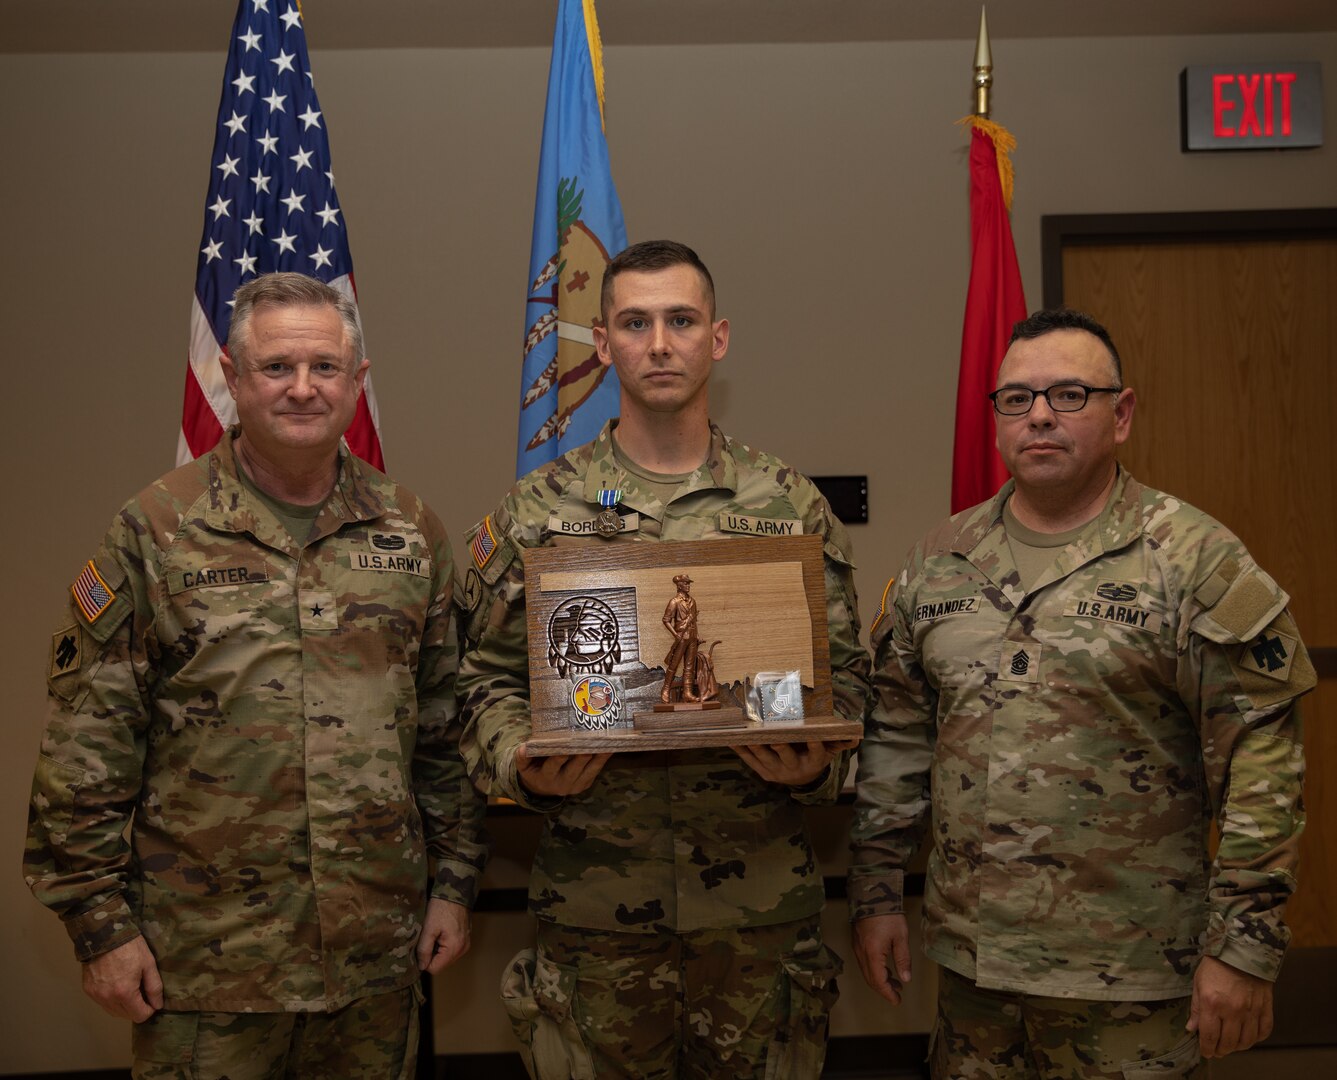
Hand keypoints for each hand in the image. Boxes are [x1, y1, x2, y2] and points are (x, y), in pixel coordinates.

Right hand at [82, 936, 162, 1021]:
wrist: (104, 934)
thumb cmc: (130, 947)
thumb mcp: (148, 964)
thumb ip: (154, 987)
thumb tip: (158, 1006)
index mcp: (125, 992)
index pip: (139, 1016)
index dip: (149, 1010)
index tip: (152, 1000)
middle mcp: (108, 998)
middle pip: (126, 1016)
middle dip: (137, 1008)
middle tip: (142, 993)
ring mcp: (96, 995)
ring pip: (113, 1011)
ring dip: (124, 1006)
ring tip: (131, 990)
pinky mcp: (88, 990)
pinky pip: (103, 1003)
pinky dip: (112, 1000)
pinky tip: (117, 986)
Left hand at [417, 898, 470, 974]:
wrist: (455, 892)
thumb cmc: (441, 908)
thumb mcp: (428, 928)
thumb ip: (424, 949)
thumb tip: (421, 966)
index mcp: (454, 948)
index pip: (434, 968)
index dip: (424, 960)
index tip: (421, 947)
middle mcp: (463, 949)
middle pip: (441, 964)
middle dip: (431, 955)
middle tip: (428, 938)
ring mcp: (465, 945)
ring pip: (445, 958)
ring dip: (437, 950)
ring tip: (435, 934)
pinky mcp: (465, 939)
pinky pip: (451, 950)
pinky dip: (443, 945)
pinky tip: (441, 932)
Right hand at [516, 743, 611, 796]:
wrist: (542, 789)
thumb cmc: (534, 770)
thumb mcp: (524, 766)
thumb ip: (522, 757)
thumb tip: (523, 748)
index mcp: (546, 777)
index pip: (554, 765)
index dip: (561, 755)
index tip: (566, 745)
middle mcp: (563, 783)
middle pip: (576, 766)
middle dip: (583, 752)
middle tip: (591, 737)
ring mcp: (576, 785)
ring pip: (590, 768)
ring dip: (598, 754)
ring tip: (606, 740)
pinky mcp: (586, 784)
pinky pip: (597, 770)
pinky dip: (603, 757)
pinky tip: (610, 745)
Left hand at [733, 739, 857, 786]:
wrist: (801, 780)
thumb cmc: (815, 758)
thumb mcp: (829, 753)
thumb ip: (839, 743)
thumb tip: (856, 736)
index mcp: (813, 762)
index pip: (814, 750)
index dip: (813, 742)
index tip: (810, 732)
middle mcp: (794, 768)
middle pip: (785, 754)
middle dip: (778, 743)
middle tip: (771, 730)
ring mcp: (777, 771)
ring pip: (764, 757)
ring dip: (755, 745)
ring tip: (745, 733)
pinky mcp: (763, 772)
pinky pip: (749, 760)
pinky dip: (741, 749)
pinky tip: (732, 738)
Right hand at [853, 914, 912, 1004]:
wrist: (871, 894)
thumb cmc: (888, 915)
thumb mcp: (901, 937)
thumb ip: (903, 959)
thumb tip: (905, 979)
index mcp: (873, 954)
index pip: (879, 981)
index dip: (888, 993)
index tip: (897, 1000)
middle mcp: (861, 953)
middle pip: (870, 979)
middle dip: (884, 989)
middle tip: (897, 994)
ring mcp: (857, 947)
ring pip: (866, 971)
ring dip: (879, 980)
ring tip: (895, 982)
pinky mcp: (857, 942)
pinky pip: (864, 962)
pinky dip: (874, 970)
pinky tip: (885, 968)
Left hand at [1188, 955, 1273, 1057]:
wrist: (1241, 951)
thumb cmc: (1216, 966)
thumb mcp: (1198, 984)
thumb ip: (1196, 1009)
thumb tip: (1192, 1029)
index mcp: (1213, 1004)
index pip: (1209, 1037)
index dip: (1207, 1049)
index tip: (1206, 1053)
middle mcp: (1233, 1011)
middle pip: (1229, 1043)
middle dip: (1221, 1050)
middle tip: (1217, 1050)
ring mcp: (1252, 1011)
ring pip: (1247, 1041)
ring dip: (1238, 1047)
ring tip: (1231, 1045)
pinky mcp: (1266, 1008)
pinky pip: (1263, 1032)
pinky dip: (1256, 1039)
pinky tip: (1248, 1036)